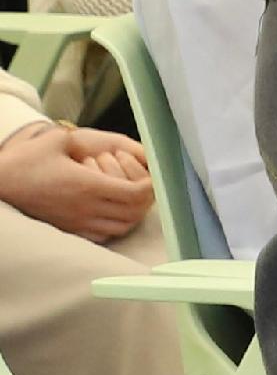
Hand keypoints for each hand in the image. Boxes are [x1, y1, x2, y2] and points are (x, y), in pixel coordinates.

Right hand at [0, 117, 152, 242]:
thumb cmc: (26, 160)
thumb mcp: (57, 140)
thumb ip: (87, 139)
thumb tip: (109, 139)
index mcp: (87, 185)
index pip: (134, 194)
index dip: (151, 186)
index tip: (153, 176)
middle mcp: (85, 208)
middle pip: (133, 213)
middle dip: (147, 200)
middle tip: (147, 186)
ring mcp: (76, 222)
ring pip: (120, 227)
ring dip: (133, 213)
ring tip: (132, 197)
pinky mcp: (68, 230)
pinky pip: (102, 235)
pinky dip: (115, 225)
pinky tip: (113, 210)